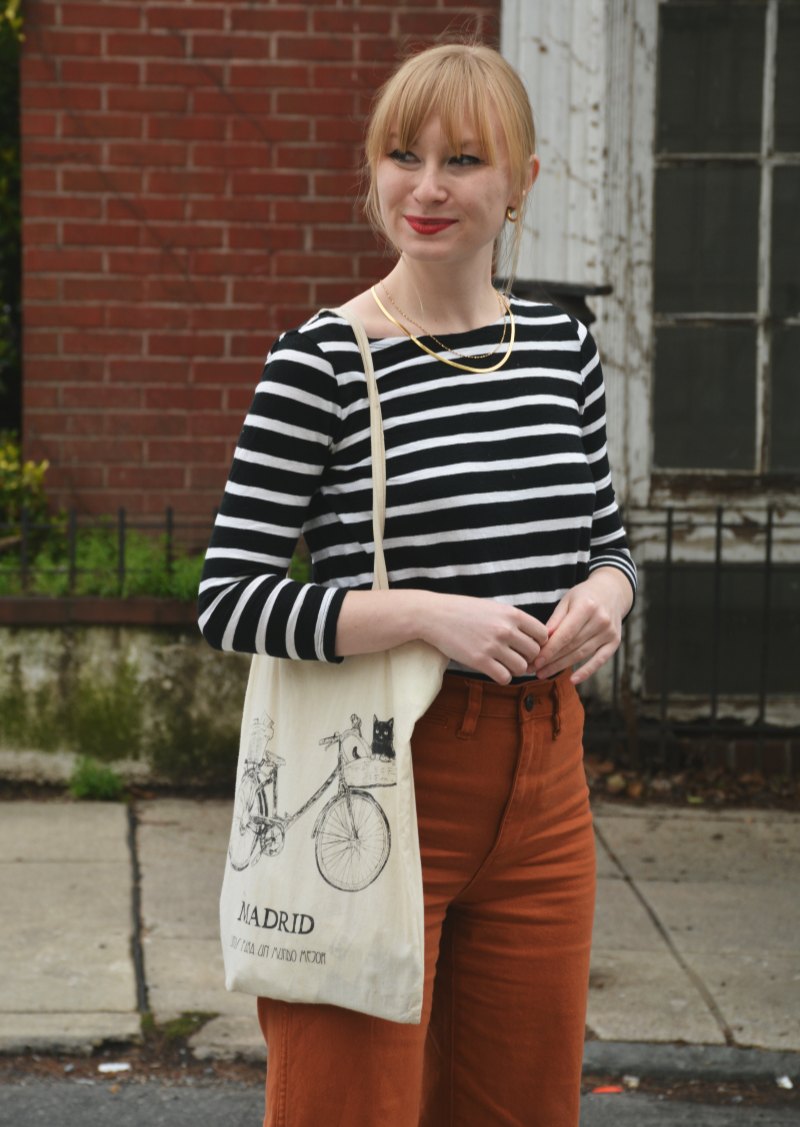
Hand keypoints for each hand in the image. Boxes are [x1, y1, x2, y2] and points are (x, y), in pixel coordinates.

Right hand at [422, 594, 548, 685]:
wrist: (435, 615)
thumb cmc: (463, 611)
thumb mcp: (493, 607)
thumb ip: (512, 620)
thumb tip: (532, 638)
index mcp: (512, 614)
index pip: (542, 633)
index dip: (538, 642)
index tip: (528, 646)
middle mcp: (506, 629)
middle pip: (534, 653)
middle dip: (528, 658)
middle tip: (517, 658)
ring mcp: (493, 646)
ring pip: (521, 668)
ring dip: (515, 669)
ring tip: (504, 664)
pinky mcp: (480, 661)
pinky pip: (505, 677)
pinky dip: (503, 677)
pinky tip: (495, 671)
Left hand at [532, 568, 632, 684]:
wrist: (612, 591)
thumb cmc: (584, 596)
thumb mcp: (567, 600)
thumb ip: (555, 620)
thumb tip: (541, 640)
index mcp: (586, 607)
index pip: (565, 634)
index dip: (550, 649)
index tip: (535, 660)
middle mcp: (600, 620)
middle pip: (572, 646)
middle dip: (551, 660)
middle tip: (533, 669)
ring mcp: (609, 632)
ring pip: (581, 654)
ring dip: (561, 666)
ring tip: (543, 673)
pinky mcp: (615, 642)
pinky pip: (600, 660)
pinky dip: (586, 672)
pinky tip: (572, 680)